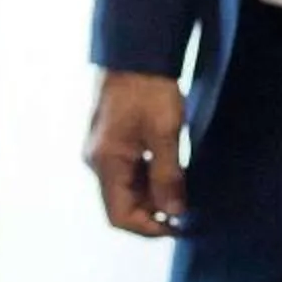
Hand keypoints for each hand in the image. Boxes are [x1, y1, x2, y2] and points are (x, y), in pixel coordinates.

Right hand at [83, 70, 187, 237]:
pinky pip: (127, 172)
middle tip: (185, 201)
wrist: (135, 53)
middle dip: (153, 210)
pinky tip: (168, 167)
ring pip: (126, 189)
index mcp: (105, 162)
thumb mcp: (165, 134)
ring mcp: (101, 152)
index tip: (177, 225)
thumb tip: (173, 213)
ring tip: (180, 182)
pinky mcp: (110, 143)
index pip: (119, 216)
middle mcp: (96, 162)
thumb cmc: (148, 89)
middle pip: (121, 205)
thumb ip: (168, 176)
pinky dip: (148, 178)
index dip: (148, 228)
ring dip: (152, 193)